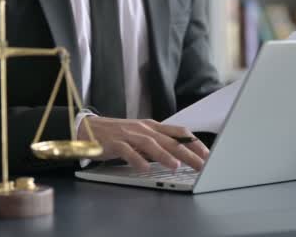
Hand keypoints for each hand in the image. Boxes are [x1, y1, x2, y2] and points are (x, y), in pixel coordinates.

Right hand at [78, 117, 208, 171]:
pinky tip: (144, 169)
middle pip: (170, 140)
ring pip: (151, 144)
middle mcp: (144, 129)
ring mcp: (129, 135)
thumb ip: (158, 144)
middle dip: (188, 153)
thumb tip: (179, 155)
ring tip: (176, 166)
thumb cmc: (117, 134)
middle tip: (202, 164)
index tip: (207, 154)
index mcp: (153, 127)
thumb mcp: (141, 136)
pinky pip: (128, 152)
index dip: (194, 142)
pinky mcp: (115, 143)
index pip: (179, 132)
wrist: (87, 128)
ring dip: (164, 155)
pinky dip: (137, 160)